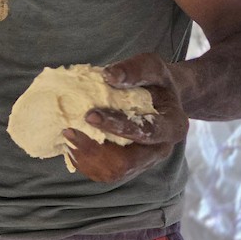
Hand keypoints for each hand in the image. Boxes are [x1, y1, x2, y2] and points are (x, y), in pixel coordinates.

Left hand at [62, 51, 188, 184]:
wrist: (161, 96)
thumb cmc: (155, 80)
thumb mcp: (152, 66)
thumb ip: (134, 69)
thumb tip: (109, 76)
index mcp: (173, 126)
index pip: (146, 132)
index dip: (117, 126)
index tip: (90, 115)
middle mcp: (160, 149)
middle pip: (127, 163)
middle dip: (95, 150)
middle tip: (69, 131)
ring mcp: (144, 161)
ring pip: (114, 173)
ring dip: (86, 158)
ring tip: (68, 136)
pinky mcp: (130, 165)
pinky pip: (105, 173)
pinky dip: (85, 163)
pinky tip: (72, 145)